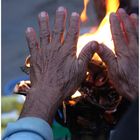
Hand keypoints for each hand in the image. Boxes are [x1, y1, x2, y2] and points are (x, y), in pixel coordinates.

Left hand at [20, 7, 97, 123]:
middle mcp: (56, 48)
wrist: (48, 92)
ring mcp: (44, 52)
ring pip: (44, 34)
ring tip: (43, 14)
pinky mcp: (35, 57)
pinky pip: (32, 44)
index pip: (72, 33)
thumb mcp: (80, 70)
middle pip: (58, 30)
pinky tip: (29, 29)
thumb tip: (95, 42)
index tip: (75, 15)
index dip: (74, 23)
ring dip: (44, 23)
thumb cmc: (66, 83)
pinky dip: (30, 36)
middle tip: (61, 9)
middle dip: (60, 19)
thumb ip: (86, 55)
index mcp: (68, 51)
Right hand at [97, 8, 137, 100]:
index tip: (112, 15)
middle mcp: (133, 50)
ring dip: (134, 24)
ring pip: (137, 35)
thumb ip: (107, 56)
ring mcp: (139, 53)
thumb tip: (98, 44)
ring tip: (133, 16)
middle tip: (121, 11)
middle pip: (128, 32)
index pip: (118, 35)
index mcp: (123, 53)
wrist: (139, 92)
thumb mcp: (113, 71)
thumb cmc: (125, 83)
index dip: (114, 24)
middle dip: (124, 20)